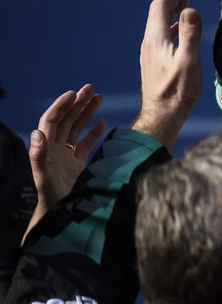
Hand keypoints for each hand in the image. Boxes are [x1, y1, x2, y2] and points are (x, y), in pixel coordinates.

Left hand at [24, 84, 106, 238]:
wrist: (60, 215)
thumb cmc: (50, 197)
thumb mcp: (43, 176)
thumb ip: (38, 155)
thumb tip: (37, 133)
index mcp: (46, 148)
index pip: (52, 120)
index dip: (62, 106)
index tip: (74, 93)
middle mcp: (55, 148)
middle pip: (66, 120)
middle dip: (77, 103)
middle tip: (91, 88)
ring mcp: (66, 155)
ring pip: (76, 128)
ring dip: (86, 113)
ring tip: (98, 98)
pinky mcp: (77, 164)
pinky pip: (85, 144)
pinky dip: (93, 132)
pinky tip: (103, 123)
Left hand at [131, 0, 201, 150]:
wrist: (162, 116)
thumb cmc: (178, 91)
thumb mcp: (188, 61)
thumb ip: (190, 34)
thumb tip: (191, 9)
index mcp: (157, 39)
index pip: (160, 7)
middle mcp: (150, 43)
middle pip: (158, 13)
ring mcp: (150, 53)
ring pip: (160, 24)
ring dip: (172, 11)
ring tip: (184, 3)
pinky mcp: (154, 62)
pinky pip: (161, 35)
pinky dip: (172, 26)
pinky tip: (180, 31)